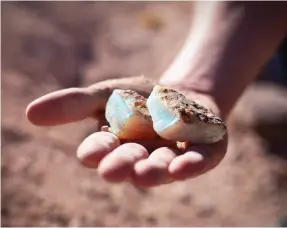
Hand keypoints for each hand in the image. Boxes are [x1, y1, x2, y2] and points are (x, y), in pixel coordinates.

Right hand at [26, 76, 227, 187]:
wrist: (184, 94)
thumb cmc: (141, 98)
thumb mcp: (107, 93)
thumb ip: (75, 104)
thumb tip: (30, 114)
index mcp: (118, 144)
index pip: (102, 150)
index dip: (97, 152)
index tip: (90, 154)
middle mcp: (142, 157)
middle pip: (130, 163)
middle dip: (122, 165)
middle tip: (112, 169)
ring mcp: (173, 157)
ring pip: (161, 168)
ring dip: (153, 171)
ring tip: (145, 173)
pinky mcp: (201, 154)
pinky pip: (196, 162)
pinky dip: (190, 165)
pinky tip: (182, 166)